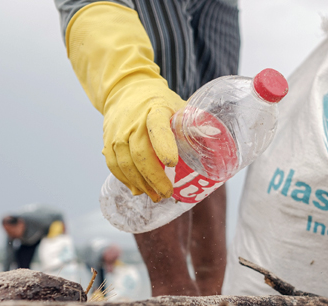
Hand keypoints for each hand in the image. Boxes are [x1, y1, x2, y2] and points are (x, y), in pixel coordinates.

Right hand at [67, 3, 184, 200]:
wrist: (125, 88)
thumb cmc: (158, 102)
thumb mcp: (179, 105)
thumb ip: (196, 124)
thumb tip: (220, 146)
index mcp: (156, 110)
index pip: (158, 129)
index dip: (164, 146)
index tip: (172, 163)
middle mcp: (133, 121)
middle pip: (140, 154)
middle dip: (154, 177)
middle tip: (167, 193)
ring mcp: (118, 131)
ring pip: (125, 163)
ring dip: (141, 183)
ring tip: (155, 195)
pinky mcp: (107, 140)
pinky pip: (113, 165)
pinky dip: (125, 180)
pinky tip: (138, 189)